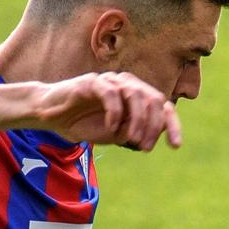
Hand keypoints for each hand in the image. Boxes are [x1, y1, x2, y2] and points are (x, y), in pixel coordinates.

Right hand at [31, 72, 180, 151]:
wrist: (53, 116)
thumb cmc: (85, 124)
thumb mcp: (116, 133)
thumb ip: (136, 131)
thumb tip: (157, 133)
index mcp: (136, 97)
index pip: (163, 106)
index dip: (173, 125)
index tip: (175, 146)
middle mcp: (126, 84)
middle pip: (154, 99)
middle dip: (153, 126)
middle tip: (144, 146)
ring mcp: (109, 81)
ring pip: (136, 94)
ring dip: (138, 120)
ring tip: (131, 139)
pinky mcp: (91, 82)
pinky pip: (111, 94)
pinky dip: (115, 113)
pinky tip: (111, 129)